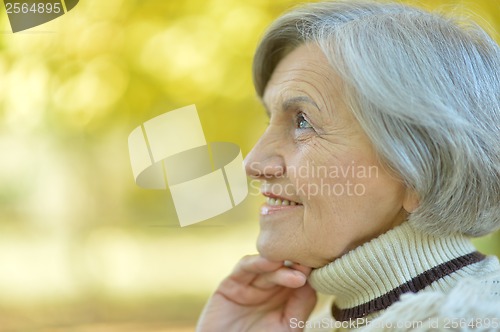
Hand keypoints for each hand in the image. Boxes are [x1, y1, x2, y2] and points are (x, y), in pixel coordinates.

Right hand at [196, 254, 316, 331]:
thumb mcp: (288, 328)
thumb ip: (300, 306)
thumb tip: (311, 282)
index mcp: (286, 299)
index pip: (300, 277)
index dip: (309, 271)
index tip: (322, 268)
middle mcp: (269, 289)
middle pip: (284, 267)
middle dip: (297, 265)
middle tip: (309, 266)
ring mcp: (250, 285)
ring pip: (267, 265)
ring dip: (280, 264)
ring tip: (296, 271)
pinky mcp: (231, 284)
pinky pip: (244, 268)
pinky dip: (257, 262)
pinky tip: (271, 263)